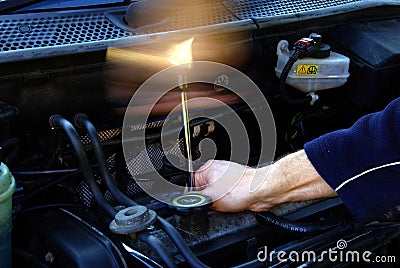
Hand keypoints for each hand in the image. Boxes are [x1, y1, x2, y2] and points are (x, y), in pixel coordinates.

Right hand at [193, 150, 336, 212]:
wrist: (261, 191)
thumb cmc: (241, 189)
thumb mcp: (210, 198)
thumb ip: (196, 200)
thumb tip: (190, 202)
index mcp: (207, 168)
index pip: (190, 182)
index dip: (191, 196)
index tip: (194, 203)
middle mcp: (216, 170)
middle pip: (202, 188)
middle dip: (206, 199)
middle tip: (212, 203)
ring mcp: (227, 177)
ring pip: (214, 194)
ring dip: (217, 201)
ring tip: (224, 202)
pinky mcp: (235, 185)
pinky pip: (225, 196)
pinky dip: (226, 202)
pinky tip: (231, 203)